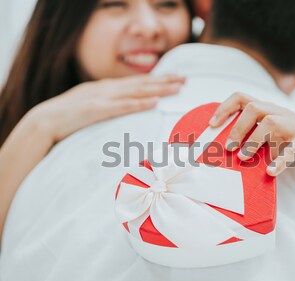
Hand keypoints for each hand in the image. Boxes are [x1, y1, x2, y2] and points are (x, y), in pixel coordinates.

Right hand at [26, 74, 184, 142]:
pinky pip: (122, 107)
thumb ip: (109, 105)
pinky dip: (139, 104)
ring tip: (176, 88)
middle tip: (185, 79)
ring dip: (158, 90)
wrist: (44, 121)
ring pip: (136, 92)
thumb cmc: (68, 118)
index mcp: (106, 88)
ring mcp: (102, 98)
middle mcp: (107, 89)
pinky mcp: (97, 110)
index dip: (157, 79)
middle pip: (141, 83)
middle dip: (164, 81)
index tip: (175, 78)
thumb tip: (126, 107)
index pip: (137, 82)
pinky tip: (153, 103)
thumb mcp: (91, 106)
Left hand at [209, 92, 294, 175]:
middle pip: (254, 108)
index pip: (243, 98)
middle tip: (229, 148)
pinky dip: (280, 161)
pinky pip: (293, 150)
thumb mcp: (274, 133)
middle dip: (237, 128)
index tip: (212, 124)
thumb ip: (255, 136)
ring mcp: (294, 126)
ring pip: (271, 123)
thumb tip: (225, 152)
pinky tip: (271, 171)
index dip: (224, 108)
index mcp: (270, 110)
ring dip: (253, 141)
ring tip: (243, 158)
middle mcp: (280, 113)